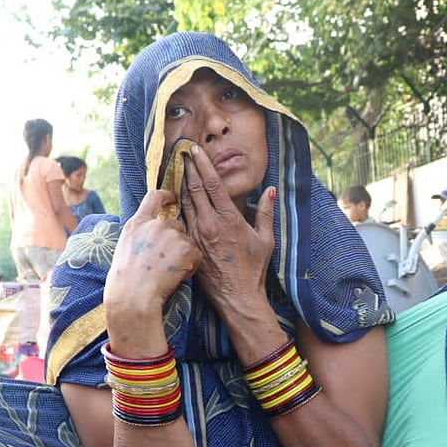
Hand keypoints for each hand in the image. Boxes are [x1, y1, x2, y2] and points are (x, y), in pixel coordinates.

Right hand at [105, 188, 202, 317]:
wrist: (133, 295)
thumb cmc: (126, 280)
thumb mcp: (125, 247)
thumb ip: (139, 234)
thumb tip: (149, 232)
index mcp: (138, 223)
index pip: (154, 197)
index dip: (166, 195)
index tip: (172, 198)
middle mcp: (156, 225)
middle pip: (175, 224)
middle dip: (176, 241)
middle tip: (165, 263)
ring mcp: (172, 235)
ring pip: (187, 241)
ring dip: (183, 255)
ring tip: (168, 273)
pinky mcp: (186, 249)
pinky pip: (196, 255)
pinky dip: (190, 267)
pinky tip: (176, 277)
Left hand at [178, 144, 275, 314]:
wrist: (237, 296)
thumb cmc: (253, 268)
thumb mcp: (265, 239)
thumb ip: (266, 212)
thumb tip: (270, 191)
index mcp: (229, 220)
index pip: (213, 185)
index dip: (203, 165)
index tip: (196, 150)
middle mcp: (210, 225)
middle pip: (194, 190)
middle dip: (188, 169)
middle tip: (182, 153)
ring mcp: (197, 236)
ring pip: (185, 204)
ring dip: (181, 185)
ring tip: (178, 169)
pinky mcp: (190, 246)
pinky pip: (182, 221)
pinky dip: (179, 206)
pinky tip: (176, 198)